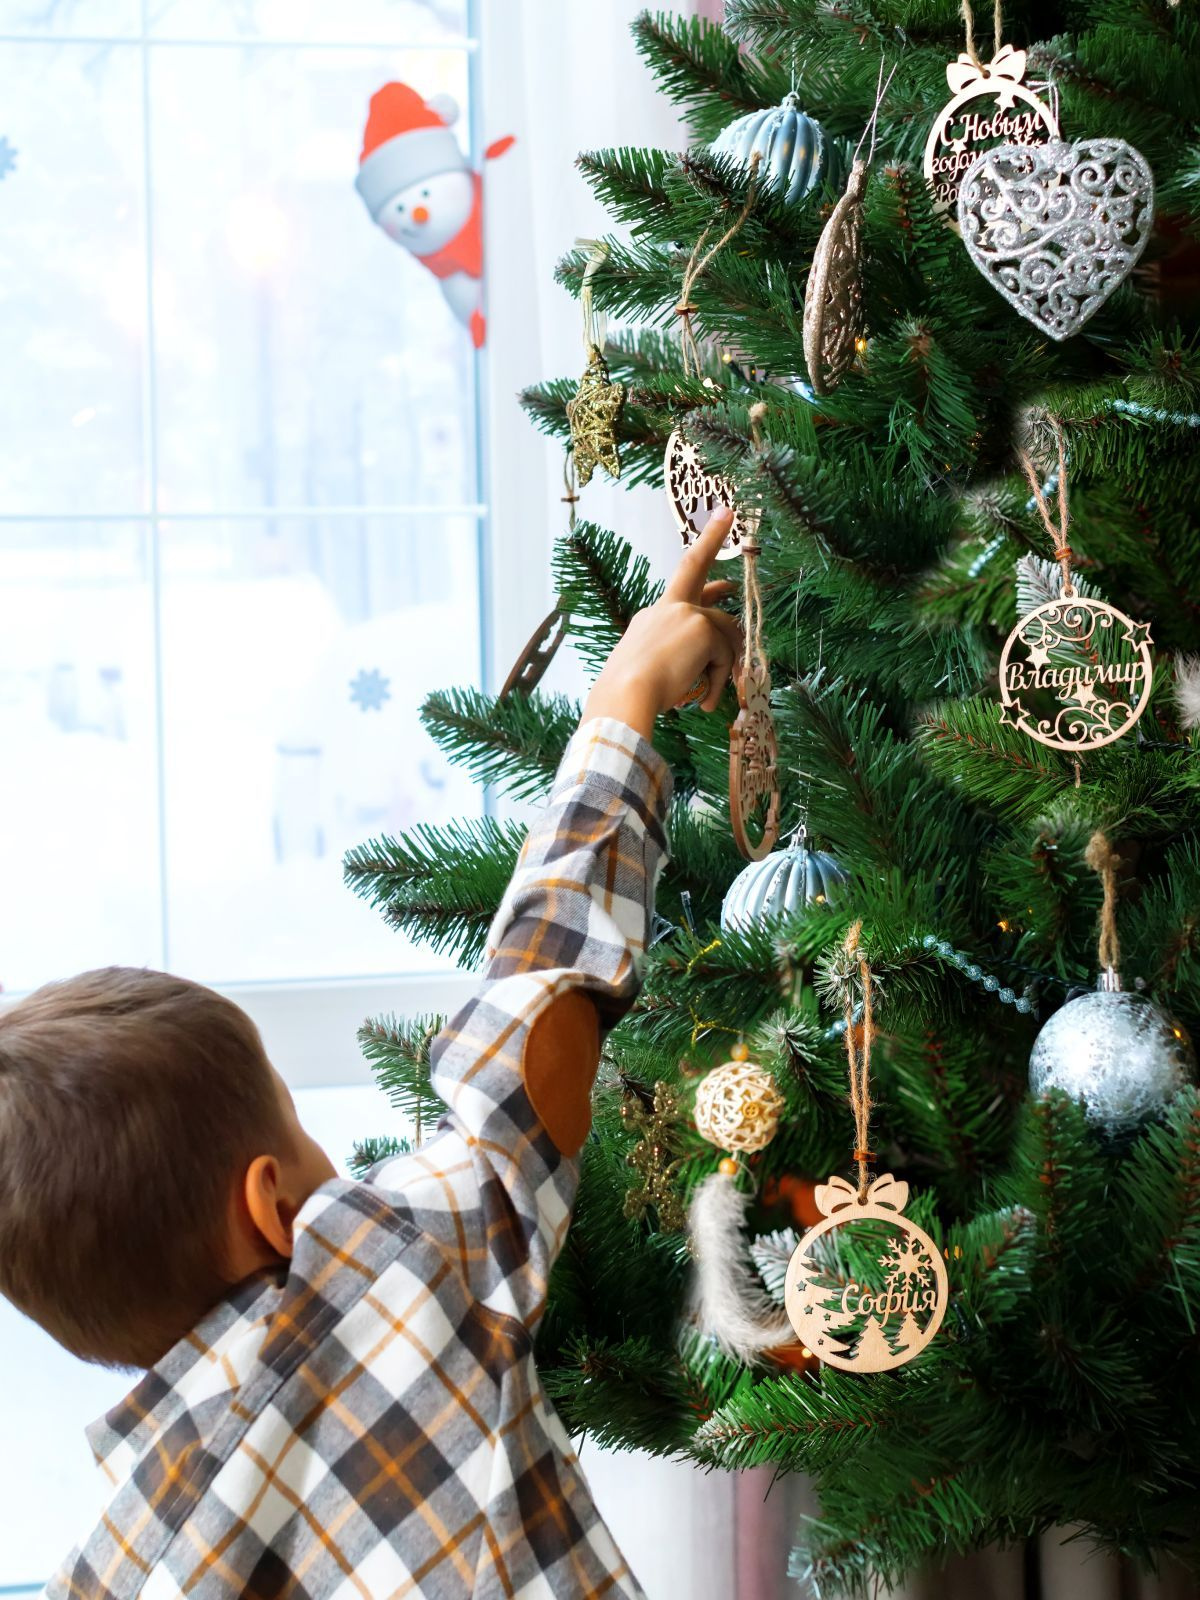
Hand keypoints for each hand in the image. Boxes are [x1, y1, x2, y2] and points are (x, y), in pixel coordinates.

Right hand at [582, 509, 742, 739]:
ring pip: (725, 633)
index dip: (704, 547)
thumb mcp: (654, 669)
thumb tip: (706, 665)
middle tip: (731, 543)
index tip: (721, 519)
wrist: (625, 694)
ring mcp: (686, 613)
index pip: (682, 578)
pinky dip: (721, 679)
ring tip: (710, 696)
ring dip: (724, 666)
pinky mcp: (702, 628)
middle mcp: (668, 607)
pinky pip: (726, 655)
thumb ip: (679, 658)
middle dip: (715, 552)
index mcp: (653, 616)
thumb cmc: (631, 693)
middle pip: (703, 582)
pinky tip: (707, 700)